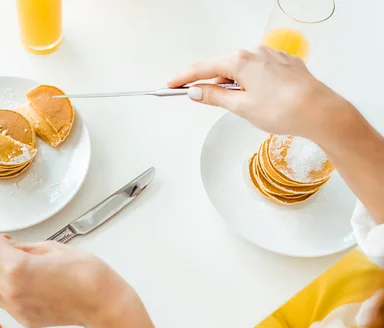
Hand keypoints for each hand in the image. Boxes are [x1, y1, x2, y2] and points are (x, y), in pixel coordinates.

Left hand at [0, 209, 137, 327]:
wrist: (102, 303)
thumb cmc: (85, 272)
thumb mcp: (52, 248)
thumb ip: (23, 248)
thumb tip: (7, 247)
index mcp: (16, 266)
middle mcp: (10, 289)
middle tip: (0, 246)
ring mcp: (15, 308)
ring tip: (10, 267)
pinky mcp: (23, 319)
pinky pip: (2, 302)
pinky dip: (6, 289)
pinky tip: (26, 283)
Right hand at [168, 46, 349, 140]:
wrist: (320, 111)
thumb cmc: (282, 109)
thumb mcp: (241, 106)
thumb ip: (215, 97)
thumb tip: (196, 91)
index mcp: (240, 61)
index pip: (203, 69)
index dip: (184, 78)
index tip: (171, 85)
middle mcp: (255, 53)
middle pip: (222, 66)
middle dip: (208, 81)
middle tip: (195, 96)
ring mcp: (272, 56)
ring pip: (242, 68)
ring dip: (231, 82)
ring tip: (233, 103)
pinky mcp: (286, 64)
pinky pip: (259, 69)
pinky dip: (249, 80)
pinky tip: (254, 95)